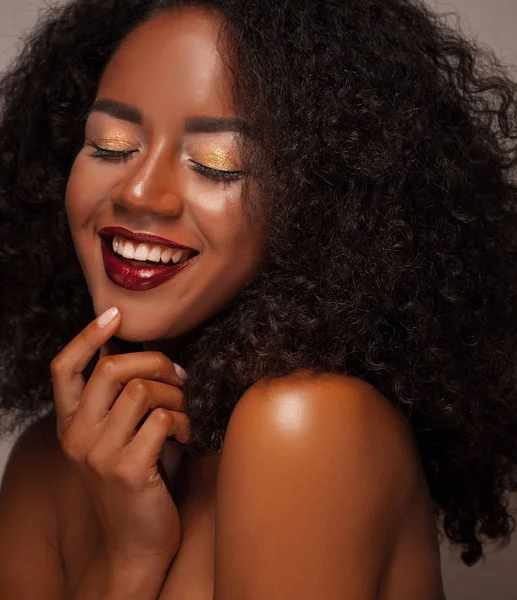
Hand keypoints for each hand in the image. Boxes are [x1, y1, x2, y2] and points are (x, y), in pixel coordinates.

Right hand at [50, 306, 190, 564]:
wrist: (138, 542)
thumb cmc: (136, 480)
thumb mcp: (116, 436)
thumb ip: (119, 400)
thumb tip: (141, 353)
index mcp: (71, 424)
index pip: (63, 368)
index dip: (86, 336)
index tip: (114, 315)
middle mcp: (78, 436)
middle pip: (112, 369)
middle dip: (156, 362)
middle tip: (178, 376)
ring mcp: (100, 454)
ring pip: (143, 390)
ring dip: (175, 394)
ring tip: (183, 412)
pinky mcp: (128, 469)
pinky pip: (163, 418)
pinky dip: (184, 420)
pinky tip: (186, 434)